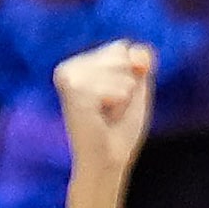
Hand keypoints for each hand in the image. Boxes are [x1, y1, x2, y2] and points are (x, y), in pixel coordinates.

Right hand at [52, 39, 155, 182]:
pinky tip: (102, 115)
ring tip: (107, 112)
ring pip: (120, 67)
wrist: (108, 159)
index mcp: (79, 64)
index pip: (122, 47)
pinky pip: (116, 85)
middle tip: (112, 107)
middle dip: (128, 82)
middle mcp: (67, 68)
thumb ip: (141, 60)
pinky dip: (119, 102)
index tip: (116, 97)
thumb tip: (137, 56)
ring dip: (124, 94)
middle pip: (121, 53)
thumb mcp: (137, 85)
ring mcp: (67, 78)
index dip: (132, 73)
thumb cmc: (120, 125)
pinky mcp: (72, 92)